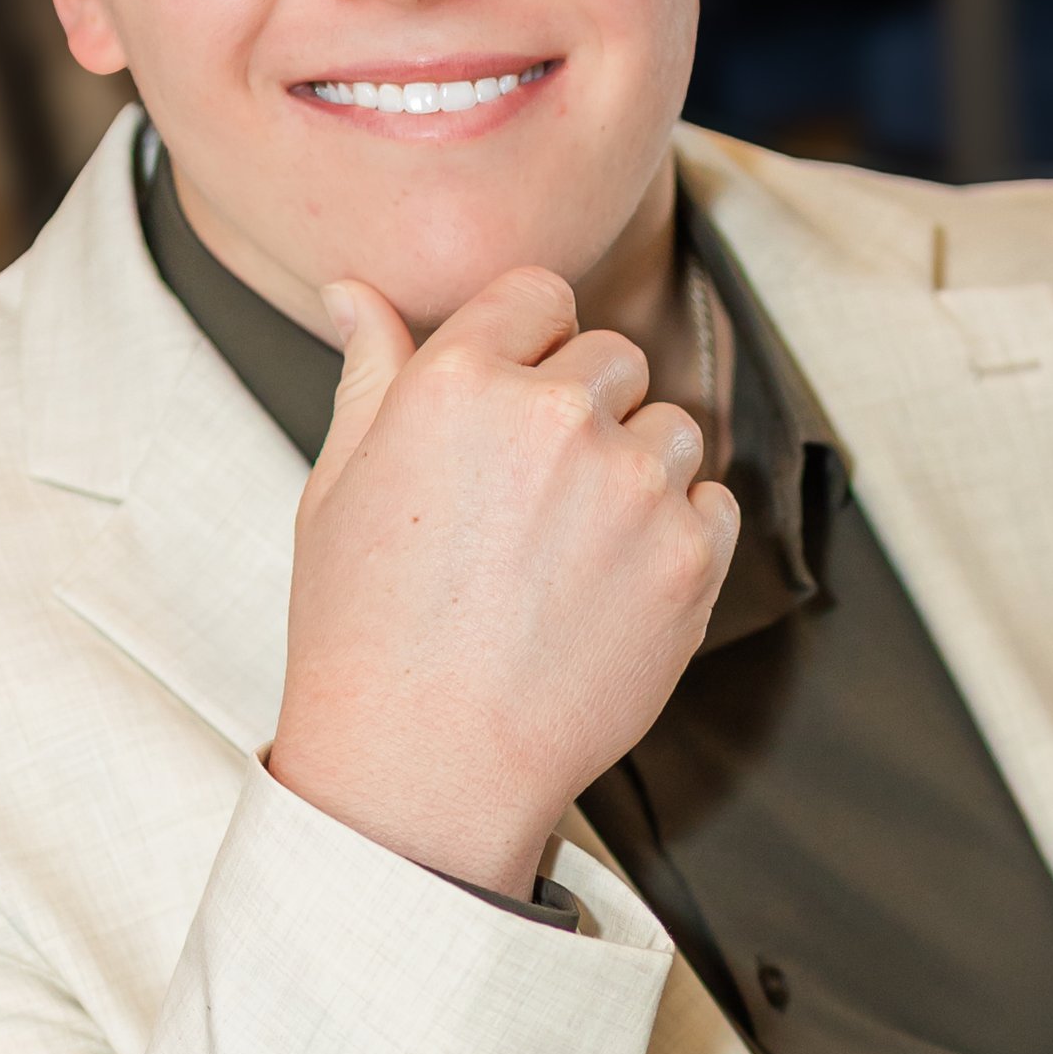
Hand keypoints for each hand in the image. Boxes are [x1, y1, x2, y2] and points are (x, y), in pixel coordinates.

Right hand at [267, 267, 737, 895]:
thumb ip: (368, 373)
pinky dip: (678, 535)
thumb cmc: (367, 630)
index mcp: (459, 379)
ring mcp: (634, 486)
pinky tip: (611, 587)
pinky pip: (714, 504)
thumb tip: (353, 291)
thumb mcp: (338, 486)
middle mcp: (556, 415)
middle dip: (586, 408)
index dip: (530, 345)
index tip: (516, 404)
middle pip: (614, 355)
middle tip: (536, 500)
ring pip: (672, 427)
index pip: (539, 294)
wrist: (427, 762)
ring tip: (572, 551)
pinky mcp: (692, 557)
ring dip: (638, 470)